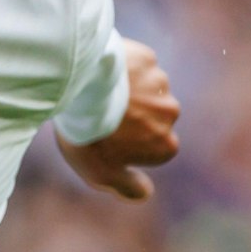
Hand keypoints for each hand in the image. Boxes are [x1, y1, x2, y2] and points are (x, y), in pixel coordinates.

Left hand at [58, 38, 179, 200]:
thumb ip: (127, 187)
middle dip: (127, 115)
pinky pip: (132, 63)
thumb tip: (144, 193)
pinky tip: (96, 73)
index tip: (104, 139)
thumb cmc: (89, 134)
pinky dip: (117, 67)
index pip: (150, 147)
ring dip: (122, 90)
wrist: (79, 89)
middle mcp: (171, 113)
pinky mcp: (144, 58)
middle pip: (147, 116)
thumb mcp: (102, 173)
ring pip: (141, 88)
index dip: (124, 144)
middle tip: (95, 113)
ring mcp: (159, 83)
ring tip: (92, 92)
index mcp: (166, 144)